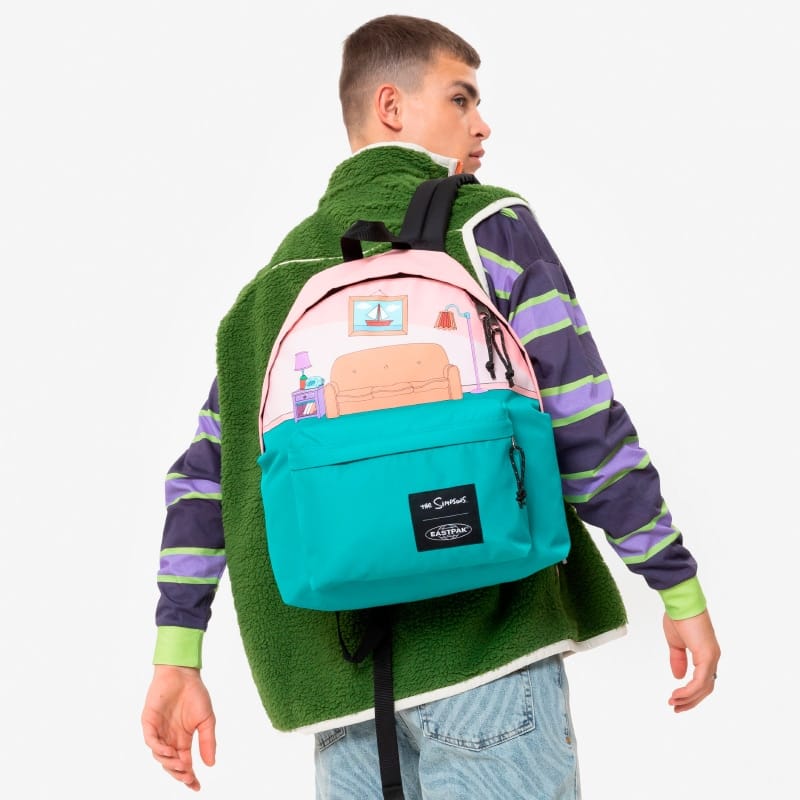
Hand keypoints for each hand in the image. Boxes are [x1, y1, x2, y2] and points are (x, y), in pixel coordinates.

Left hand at [142, 665, 216, 790]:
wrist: (183, 673)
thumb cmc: (195, 693)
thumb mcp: (206, 719)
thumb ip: (207, 741)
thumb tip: (210, 764)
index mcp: (182, 739)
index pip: (184, 763)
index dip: (189, 776)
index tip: (197, 787)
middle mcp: (169, 738)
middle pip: (170, 764)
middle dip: (178, 773)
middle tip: (188, 777)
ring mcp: (158, 730)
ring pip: (159, 755)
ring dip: (169, 763)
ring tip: (181, 765)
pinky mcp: (148, 721)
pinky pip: (150, 740)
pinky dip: (158, 749)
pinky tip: (168, 752)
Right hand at [662, 610, 720, 711]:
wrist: (681, 603)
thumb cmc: (678, 617)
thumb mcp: (675, 643)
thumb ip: (678, 660)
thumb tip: (678, 677)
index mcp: (706, 654)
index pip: (703, 680)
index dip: (691, 693)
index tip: (677, 700)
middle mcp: (712, 658)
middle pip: (706, 688)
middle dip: (691, 701)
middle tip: (676, 708)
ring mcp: (711, 657)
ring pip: (704, 687)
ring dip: (689, 698)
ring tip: (674, 703)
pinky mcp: (707, 656)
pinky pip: (700, 681)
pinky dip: (689, 691)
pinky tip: (678, 694)